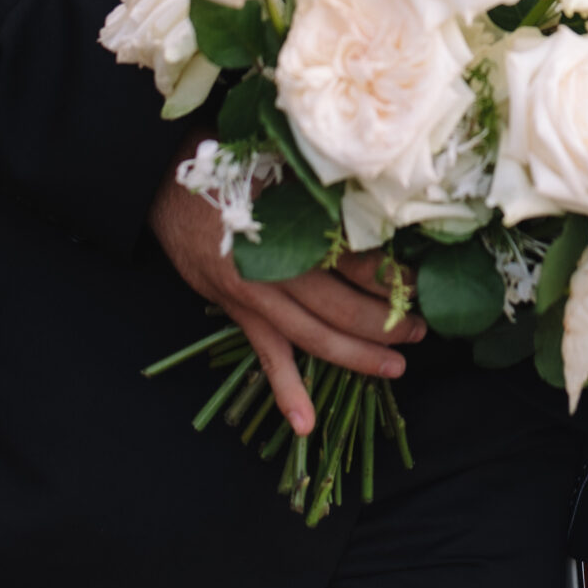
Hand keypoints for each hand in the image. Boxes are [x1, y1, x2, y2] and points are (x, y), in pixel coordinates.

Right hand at [149, 164, 425, 436]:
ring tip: (394, 367)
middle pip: (339, 308)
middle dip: (384, 324)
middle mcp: (273, 270)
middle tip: (421, 330)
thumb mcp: (280, 162)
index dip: (389, 278)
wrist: (166, 185)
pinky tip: (305, 424)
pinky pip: (266, 357)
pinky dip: (286, 391)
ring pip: (312, 337)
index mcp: (290, 230)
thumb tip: (377, 200)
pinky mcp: (238, 313)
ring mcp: (253, 298)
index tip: (420, 283)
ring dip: (355, 356)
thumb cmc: (232, 166)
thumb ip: (322, 189)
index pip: (351, 263)